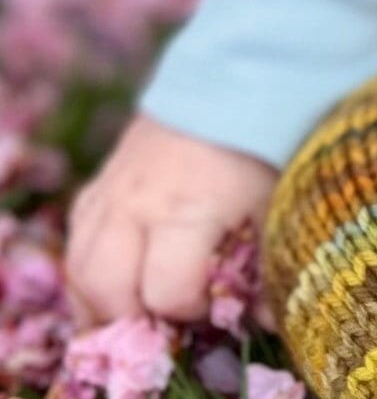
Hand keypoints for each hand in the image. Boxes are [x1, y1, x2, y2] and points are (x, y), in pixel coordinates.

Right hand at [63, 111, 280, 330]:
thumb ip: (266, 264)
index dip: (189, 311)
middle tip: (162, 322)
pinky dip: (89, 264)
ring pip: (78, 267)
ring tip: (131, 313)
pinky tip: (115, 275)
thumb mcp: (274, 203)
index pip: (166, 293)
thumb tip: (267, 322)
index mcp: (186, 212)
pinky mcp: (102, 179)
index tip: (212, 307)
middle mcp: (138, 205)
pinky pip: (79, 234)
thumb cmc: (265, 145)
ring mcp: (113, 190)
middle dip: (132, 317)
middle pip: (106, 289)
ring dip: (100, 299)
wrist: (239, 76)